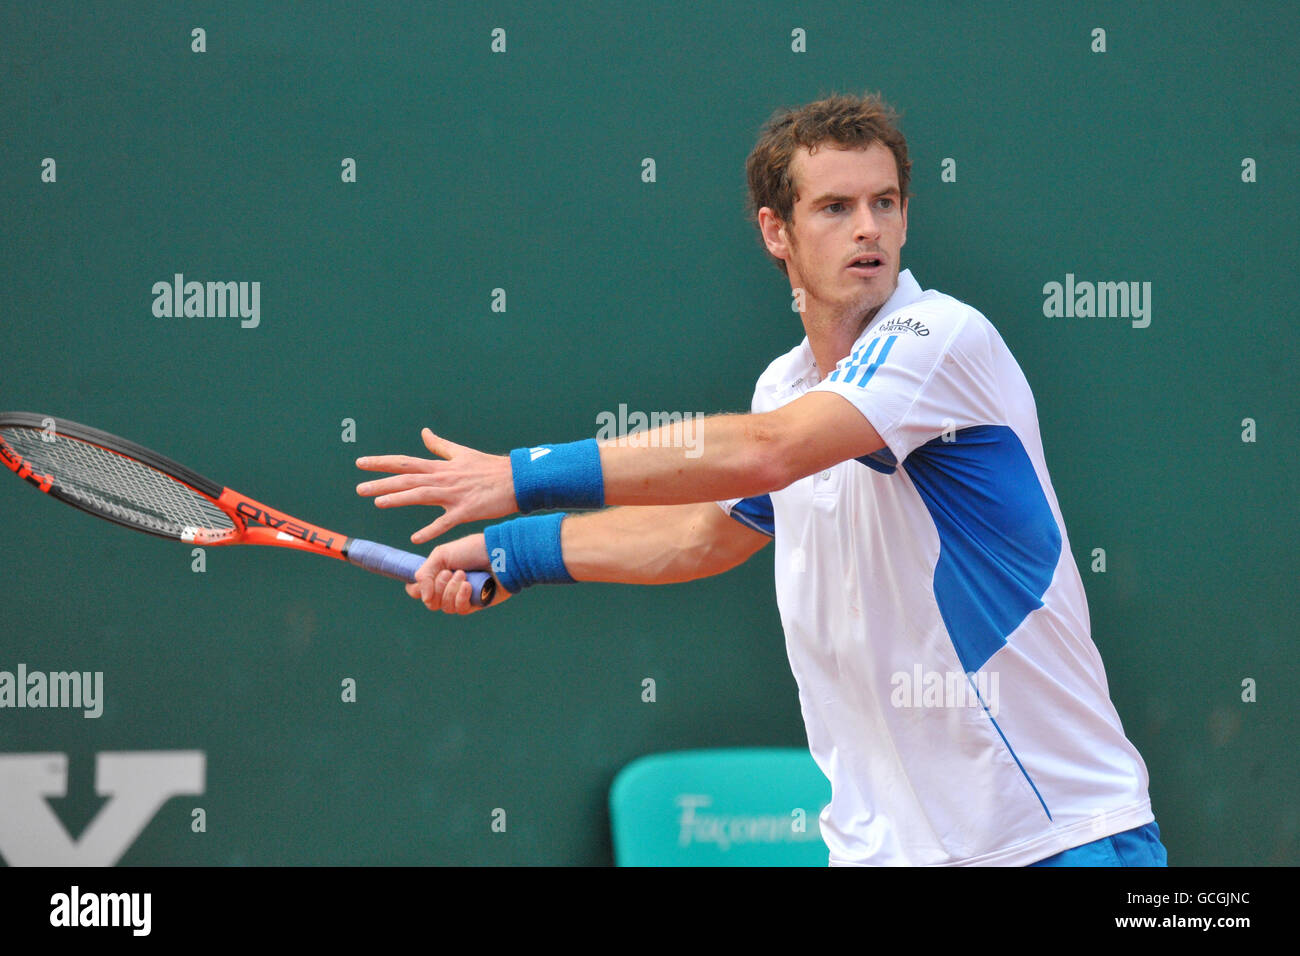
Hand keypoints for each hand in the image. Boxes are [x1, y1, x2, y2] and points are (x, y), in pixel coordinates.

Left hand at [355, 427, 516, 541]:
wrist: (517, 479)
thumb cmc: (490, 467)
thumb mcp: (462, 452)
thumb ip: (440, 446)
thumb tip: (423, 432)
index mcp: (441, 466)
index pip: (405, 462)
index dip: (382, 463)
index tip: (361, 463)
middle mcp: (443, 478)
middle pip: (408, 479)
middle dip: (382, 483)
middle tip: (359, 488)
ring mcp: (454, 494)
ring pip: (421, 495)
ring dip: (399, 499)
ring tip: (378, 502)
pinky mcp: (467, 510)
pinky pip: (445, 521)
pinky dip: (431, 529)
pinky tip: (416, 537)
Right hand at [404, 533, 511, 614]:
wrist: (499, 554)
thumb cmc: (472, 550)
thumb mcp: (442, 554)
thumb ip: (425, 573)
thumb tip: (424, 598)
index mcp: (438, 574)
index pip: (417, 591)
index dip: (416, 590)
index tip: (423, 582)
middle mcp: (448, 587)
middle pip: (430, 602)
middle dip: (438, 586)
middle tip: (450, 572)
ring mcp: (461, 597)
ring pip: (445, 607)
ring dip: (451, 590)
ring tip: (463, 575)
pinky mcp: (475, 604)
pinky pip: (460, 609)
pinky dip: (461, 598)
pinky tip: (468, 586)